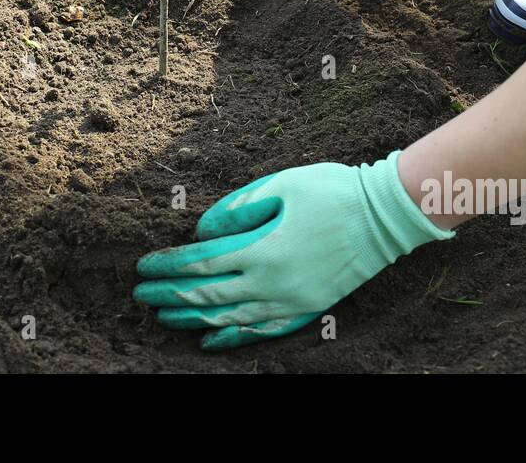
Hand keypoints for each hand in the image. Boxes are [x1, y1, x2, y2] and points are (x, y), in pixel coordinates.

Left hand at [133, 152, 452, 349]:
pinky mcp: (307, 309)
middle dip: (170, 296)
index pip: (201, 264)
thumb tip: (202, 231)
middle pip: (208, 296)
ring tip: (164, 318)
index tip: (143, 268)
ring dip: (193, 320)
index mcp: (262, 250)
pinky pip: (262, 331)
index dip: (168, 267)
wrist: (385, 215)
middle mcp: (273, 284)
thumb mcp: (281, 185)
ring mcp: (291, 302)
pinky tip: (211, 340)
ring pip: (230, 319)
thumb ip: (237, 209)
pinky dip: (232, 338)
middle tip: (140, 296)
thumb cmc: (332, 191)